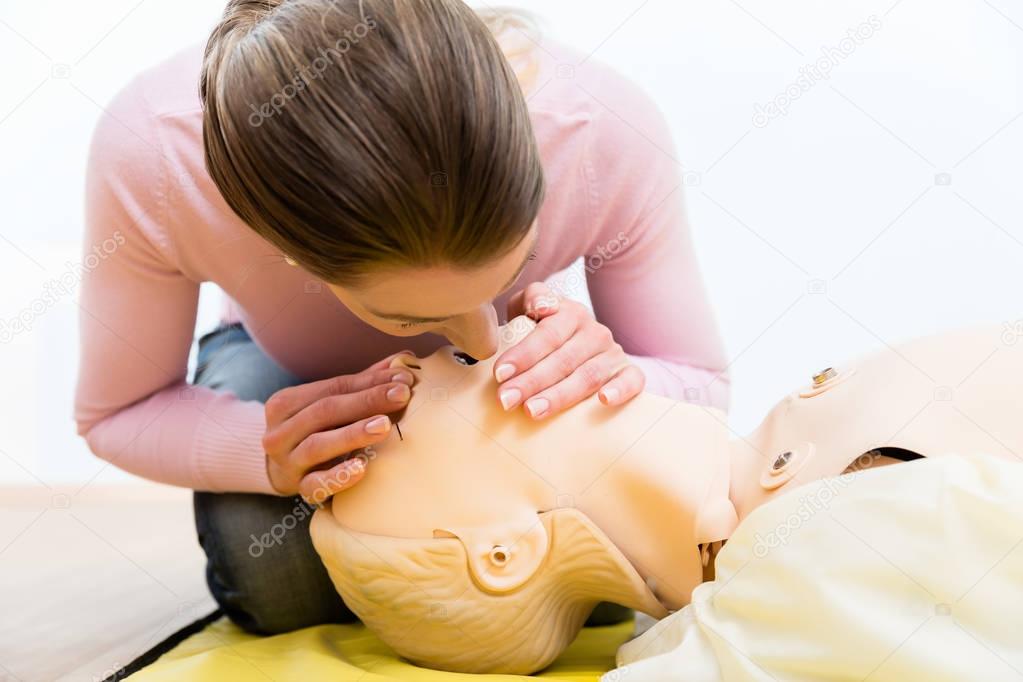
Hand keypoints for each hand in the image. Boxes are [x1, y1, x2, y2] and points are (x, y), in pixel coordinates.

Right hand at [260, 351, 415, 501]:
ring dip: (353, 433)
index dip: (370, 381)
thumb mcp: (329, 406)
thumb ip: (362, 384)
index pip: (333, 387)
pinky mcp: (298, 489)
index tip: (403, 379)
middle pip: (325, 411)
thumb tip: (403, 360)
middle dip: (367, 401)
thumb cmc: (315, 432)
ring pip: (318, 444)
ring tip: (384, 425)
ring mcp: (287, 462)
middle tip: (401, 395)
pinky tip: (363, 467)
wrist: (283, 473)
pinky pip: (316, 485)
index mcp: (285, 403)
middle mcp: (279, 432)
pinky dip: (339, 476)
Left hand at [496, 282, 644, 418]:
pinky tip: (604, 400)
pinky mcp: (628, 372)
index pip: (547, 334)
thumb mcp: (528, 308)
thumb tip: (543, 308)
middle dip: (532, 381)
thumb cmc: (543, 331)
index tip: (499, 374)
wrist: (579, 345)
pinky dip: (620, 390)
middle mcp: (595, 332)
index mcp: (570, 313)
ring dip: (560, 395)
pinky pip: (632, 381)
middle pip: (563, 359)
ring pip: (589, 376)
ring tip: (533, 410)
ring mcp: (613, 354)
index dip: (523, 354)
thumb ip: (531, 299)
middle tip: (506, 400)